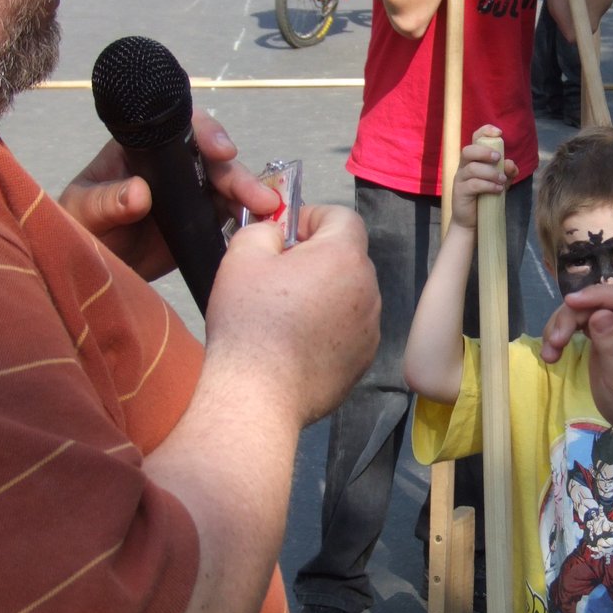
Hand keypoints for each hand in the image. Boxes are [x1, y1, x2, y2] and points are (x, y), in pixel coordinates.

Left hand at [60, 110, 279, 279]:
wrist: (88, 267)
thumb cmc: (79, 226)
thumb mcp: (83, 211)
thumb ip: (107, 201)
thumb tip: (140, 192)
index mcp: (143, 150)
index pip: (180, 129)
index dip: (206, 133)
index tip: (222, 150)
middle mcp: (172, 167)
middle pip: (213, 161)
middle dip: (239, 175)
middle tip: (260, 198)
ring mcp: (189, 194)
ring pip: (227, 187)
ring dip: (250, 198)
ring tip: (269, 214)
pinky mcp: (200, 222)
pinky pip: (229, 217)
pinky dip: (247, 221)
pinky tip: (262, 230)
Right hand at [205, 203, 379, 425]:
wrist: (260, 395)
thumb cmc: (249, 321)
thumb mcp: (242, 258)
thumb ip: (264, 230)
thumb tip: (278, 235)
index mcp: (344, 256)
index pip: (343, 217)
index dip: (313, 218)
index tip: (287, 236)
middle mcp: (368, 289)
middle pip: (348, 257)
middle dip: (318, 257)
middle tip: (280, 275)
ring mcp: (371, 328)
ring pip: (350, 294)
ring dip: (325, 293)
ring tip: (287, 313)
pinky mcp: (364, 360)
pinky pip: (350, 329)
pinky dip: (330, 327)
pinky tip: (298, 343)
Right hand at [450, 127, 515, 230]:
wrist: (473, 222)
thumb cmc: (486, 198)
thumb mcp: (500, 182)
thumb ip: (507, 172)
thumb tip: (510, 163)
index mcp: (473, 160)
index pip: (475, 139)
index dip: (485, 131)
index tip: (499, 132)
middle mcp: (464, 166)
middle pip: (468, 150)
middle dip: (484, 152)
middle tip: (498, 158)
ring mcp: (460, 179)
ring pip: (471, 168)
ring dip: (490, 172)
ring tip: (502, 180)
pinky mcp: (460, 192)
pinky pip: (473, 184)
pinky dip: (488, 185)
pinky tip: (498, 189)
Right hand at [555, 283, 612, 440]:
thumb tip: (600, 313)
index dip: (597, 295)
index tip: (569, 302)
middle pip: (598, 299)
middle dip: (572, 314)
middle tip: (554, 343)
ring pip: (583, 308)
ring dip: (561, 325)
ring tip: (549, 354)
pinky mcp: (600, 332)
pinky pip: (577, 321)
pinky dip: (561, 333)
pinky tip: (551, 353)